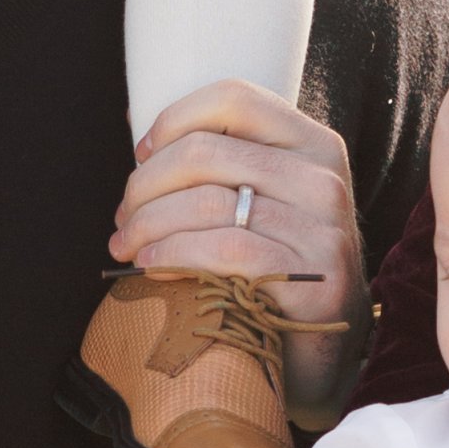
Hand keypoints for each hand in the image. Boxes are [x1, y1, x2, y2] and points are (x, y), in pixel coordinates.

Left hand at [111, 81, 363, 415]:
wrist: (325, 349)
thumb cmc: (278, 268)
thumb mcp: (266, 201)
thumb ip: (223, 165)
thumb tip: (138, 138)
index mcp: (312, 144)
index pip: (233, 98)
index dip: (173, 121)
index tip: (141, 156)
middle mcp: (324, 179)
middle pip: (205, 152)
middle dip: (145, 185)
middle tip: (123, 217)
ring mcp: (325, 231)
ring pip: (207, 203)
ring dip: (148, 225)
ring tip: (127, 247)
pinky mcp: (315, 282)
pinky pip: (225, 252)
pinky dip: (174, 255)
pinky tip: (152, 266)